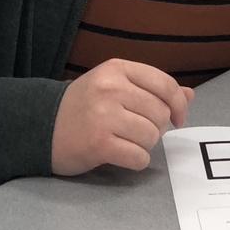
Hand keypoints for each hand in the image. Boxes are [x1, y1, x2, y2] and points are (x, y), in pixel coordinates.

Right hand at [52, 59, 193, 174]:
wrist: (40, 125)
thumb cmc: (83, 106)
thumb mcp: (115, 85)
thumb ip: (152, 88)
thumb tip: (189, 95)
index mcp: (117, 69)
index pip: (165, 84)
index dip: (178, 104)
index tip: (177, 118)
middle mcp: (111, 88)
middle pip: (160, 113)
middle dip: (156, 127)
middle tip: (137, 130)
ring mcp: (103, 116)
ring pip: (152, 136)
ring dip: (145, 145)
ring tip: (125, 141)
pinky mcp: (98, 144)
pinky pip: (138, 157)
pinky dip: (136, 161)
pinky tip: (121, 155)